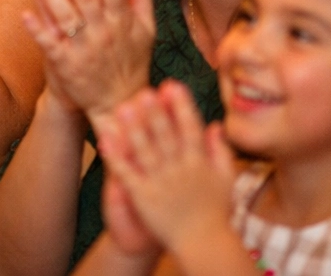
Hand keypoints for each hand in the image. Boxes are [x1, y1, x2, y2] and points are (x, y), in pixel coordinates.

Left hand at [21, 0, 155, 118]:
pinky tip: (25, 13)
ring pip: (66, 17)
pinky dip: (39, 30)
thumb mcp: (145, 30)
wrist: (118, 104)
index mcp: (123, 22)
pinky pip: (51, 46)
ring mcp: (83, 50)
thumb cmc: (131, 62)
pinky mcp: (66, 66)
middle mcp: (104, 33)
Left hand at [97, 83, 236, 253]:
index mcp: (199, 163)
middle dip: (154, 112)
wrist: (203, 244)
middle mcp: (179, 170)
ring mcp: (160, 183)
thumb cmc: (215, 211)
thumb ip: (221, 151)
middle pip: (165, 136)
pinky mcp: (143, 196)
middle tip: (143, 90)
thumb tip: (215, 124)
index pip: (189, 129)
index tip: (171, 85)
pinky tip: (104, 139)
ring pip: (144, 151)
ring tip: (122, 107)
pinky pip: (127, 173)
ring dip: (132, 129)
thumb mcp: (225, 179)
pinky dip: (116, 156)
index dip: (180, 106)